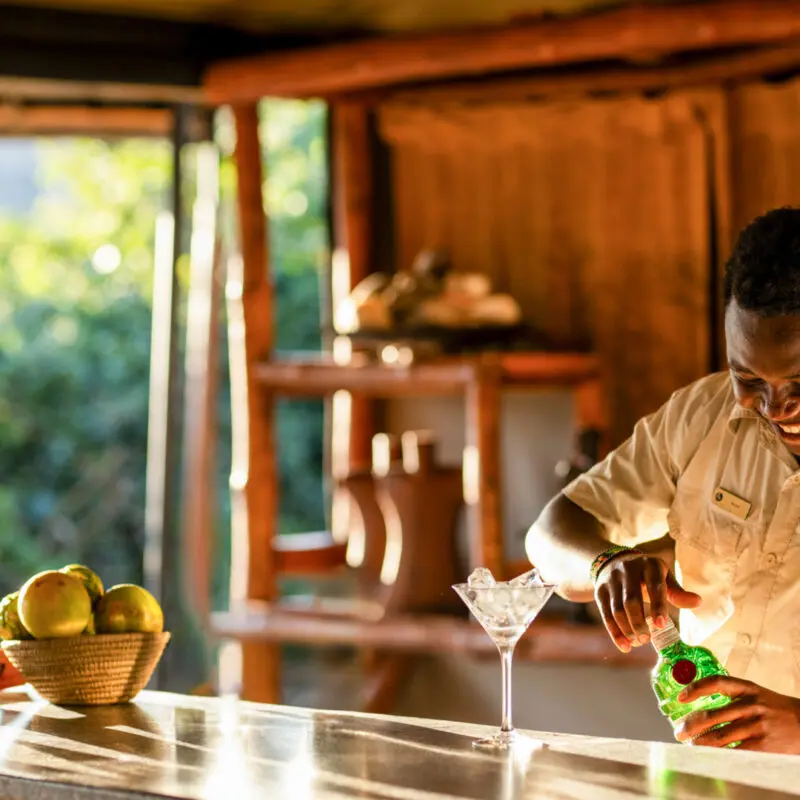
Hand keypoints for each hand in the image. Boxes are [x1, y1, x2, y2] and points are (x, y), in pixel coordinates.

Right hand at [593, 553, 700, 651]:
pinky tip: (624, 646)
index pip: (654, 586)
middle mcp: (627, 569)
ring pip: (616, 609)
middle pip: (631, 600)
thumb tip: (698, 602)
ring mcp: (611, 579)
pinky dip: (614, 632)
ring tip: (637, 642)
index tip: (661, 626)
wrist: (613, 562)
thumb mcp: (663, 577)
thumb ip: (677, 592)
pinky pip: (605, 613)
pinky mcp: (600, 590)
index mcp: (648, 565)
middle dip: (638, 623)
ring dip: (627, 629)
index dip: (658, 606)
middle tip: (647, 640)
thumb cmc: (646, 574)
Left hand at [675, 676, 799, 753]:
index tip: (681, 697)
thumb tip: (701, 705)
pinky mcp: (764, 744)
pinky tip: (712, 756)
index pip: (716, 682)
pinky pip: (737, 751)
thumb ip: (734, 696)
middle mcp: (751, 704)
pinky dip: (721, 754)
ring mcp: (758, 725)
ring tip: (692, 746)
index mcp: (747, 688)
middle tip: (680, 732)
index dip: (696, 688)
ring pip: (722, 736)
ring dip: (703, 743)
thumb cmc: (776, 709)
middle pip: (713, 715)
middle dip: (692, 725)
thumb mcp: (756, 694)